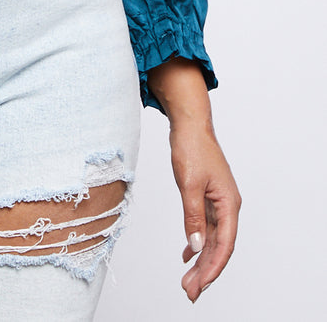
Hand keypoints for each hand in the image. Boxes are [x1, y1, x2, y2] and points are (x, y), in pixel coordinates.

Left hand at [147, 59, 240, 301]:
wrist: (189, 124)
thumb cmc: (191, 148)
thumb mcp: (188, 183)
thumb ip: (193, 217)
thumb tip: (196, 247)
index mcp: (229, 204)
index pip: (225, 244)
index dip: (213, 267)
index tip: (201, 285)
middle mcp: (227, 206)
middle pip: (219, 246)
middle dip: (205, 271)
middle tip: (189, 292)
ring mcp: (218, 202)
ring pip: (211, 239)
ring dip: (200, 260)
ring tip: (187, 281)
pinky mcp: (207, 197)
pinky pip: (205, 227)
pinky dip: (197, 242)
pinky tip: (188, 255)